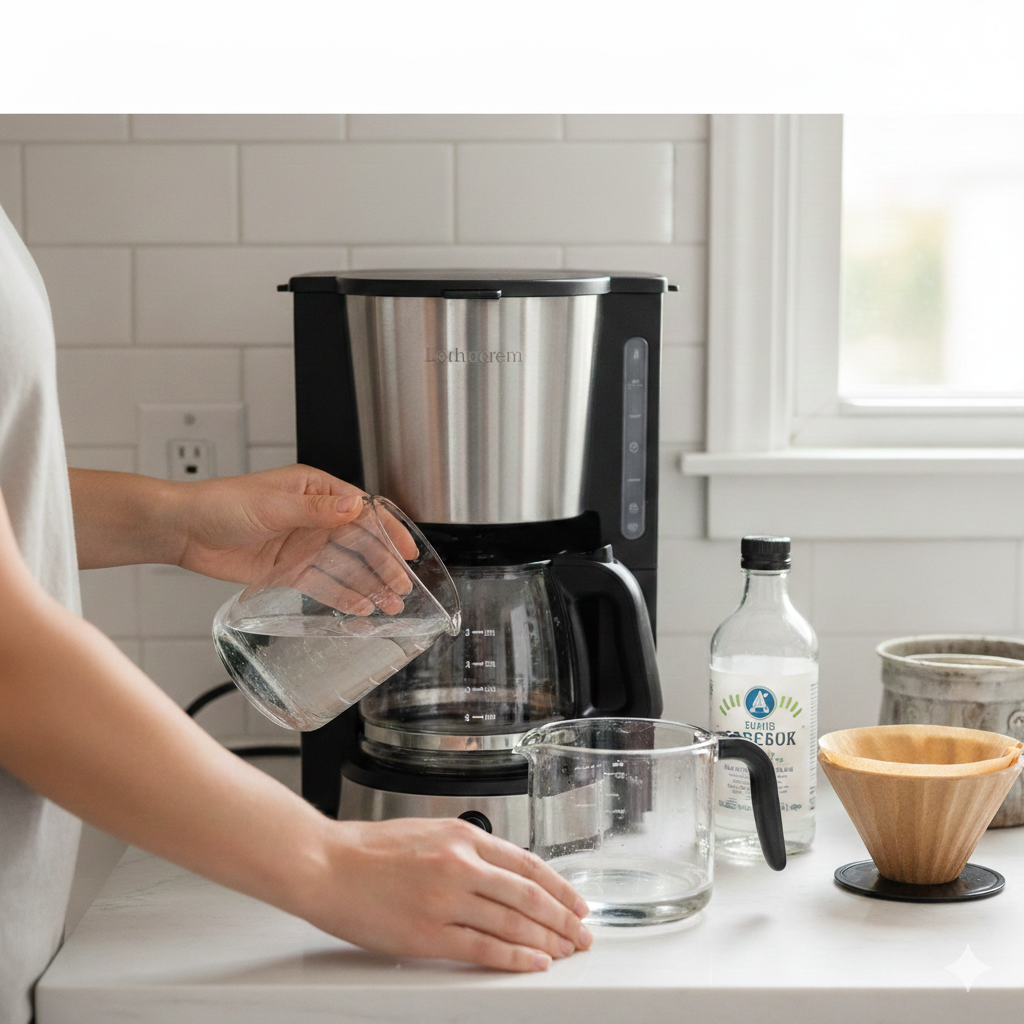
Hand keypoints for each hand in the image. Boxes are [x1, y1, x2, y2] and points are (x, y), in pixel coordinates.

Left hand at [175, 465, 417, 589]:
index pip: (363, 510)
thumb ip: (316, 510)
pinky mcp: (289, 569)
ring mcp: (302, 544)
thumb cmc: (220, 504)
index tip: (408, 549)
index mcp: (315, 490)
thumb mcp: (272, 504)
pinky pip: (323, 584)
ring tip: (389, 604)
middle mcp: (314, 517)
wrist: (183, 531)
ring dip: (368, 585)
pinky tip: (360, 608)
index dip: (389, 530)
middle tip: (402, 587)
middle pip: (359, 543)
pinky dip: (342, 596)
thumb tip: (354, 506)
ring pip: (345, 567)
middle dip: (384, 565)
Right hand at [307, 817, 592, 970]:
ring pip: (512, 922)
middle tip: (583, 932)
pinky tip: (534, 963)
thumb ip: (467, 850)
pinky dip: (514, 957)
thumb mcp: (429, 833)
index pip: (527, 863)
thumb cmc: (369, 850)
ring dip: (546, 939)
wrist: (327, 865)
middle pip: (528, 894)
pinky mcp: (428, 934)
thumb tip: (504, 873)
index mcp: (462, 836)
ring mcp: (446, 900)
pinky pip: (483, 948)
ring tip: (565, 951)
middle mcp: (460, 865)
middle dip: (563, 917)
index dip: (559, 886)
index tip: (577, 901)